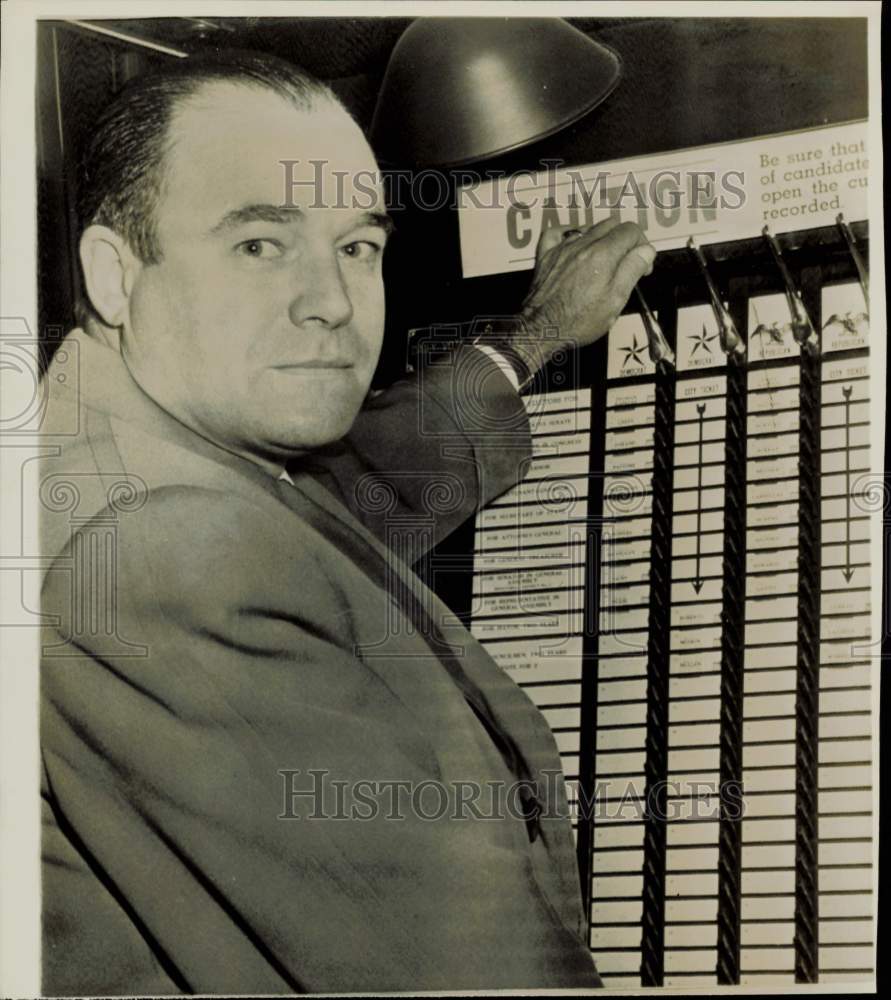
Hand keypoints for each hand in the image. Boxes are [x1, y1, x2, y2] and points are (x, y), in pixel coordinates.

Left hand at [512, 219, 655, 374]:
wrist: (542, 329)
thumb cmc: (580, 321)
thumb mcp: (615, 300)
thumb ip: (632, 270)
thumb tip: (646, 250)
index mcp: (604, 254)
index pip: (631, 231)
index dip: (642, 246)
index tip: (641, 266)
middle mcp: (583, 244)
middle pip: (612, 225)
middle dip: (625, 241)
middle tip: (625, 264)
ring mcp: (562, 248)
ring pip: (588, 227)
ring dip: (602, 238)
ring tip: (604, 260)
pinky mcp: (545, 256)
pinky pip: (557, 233)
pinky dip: (569, 234)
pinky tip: (574, 243)